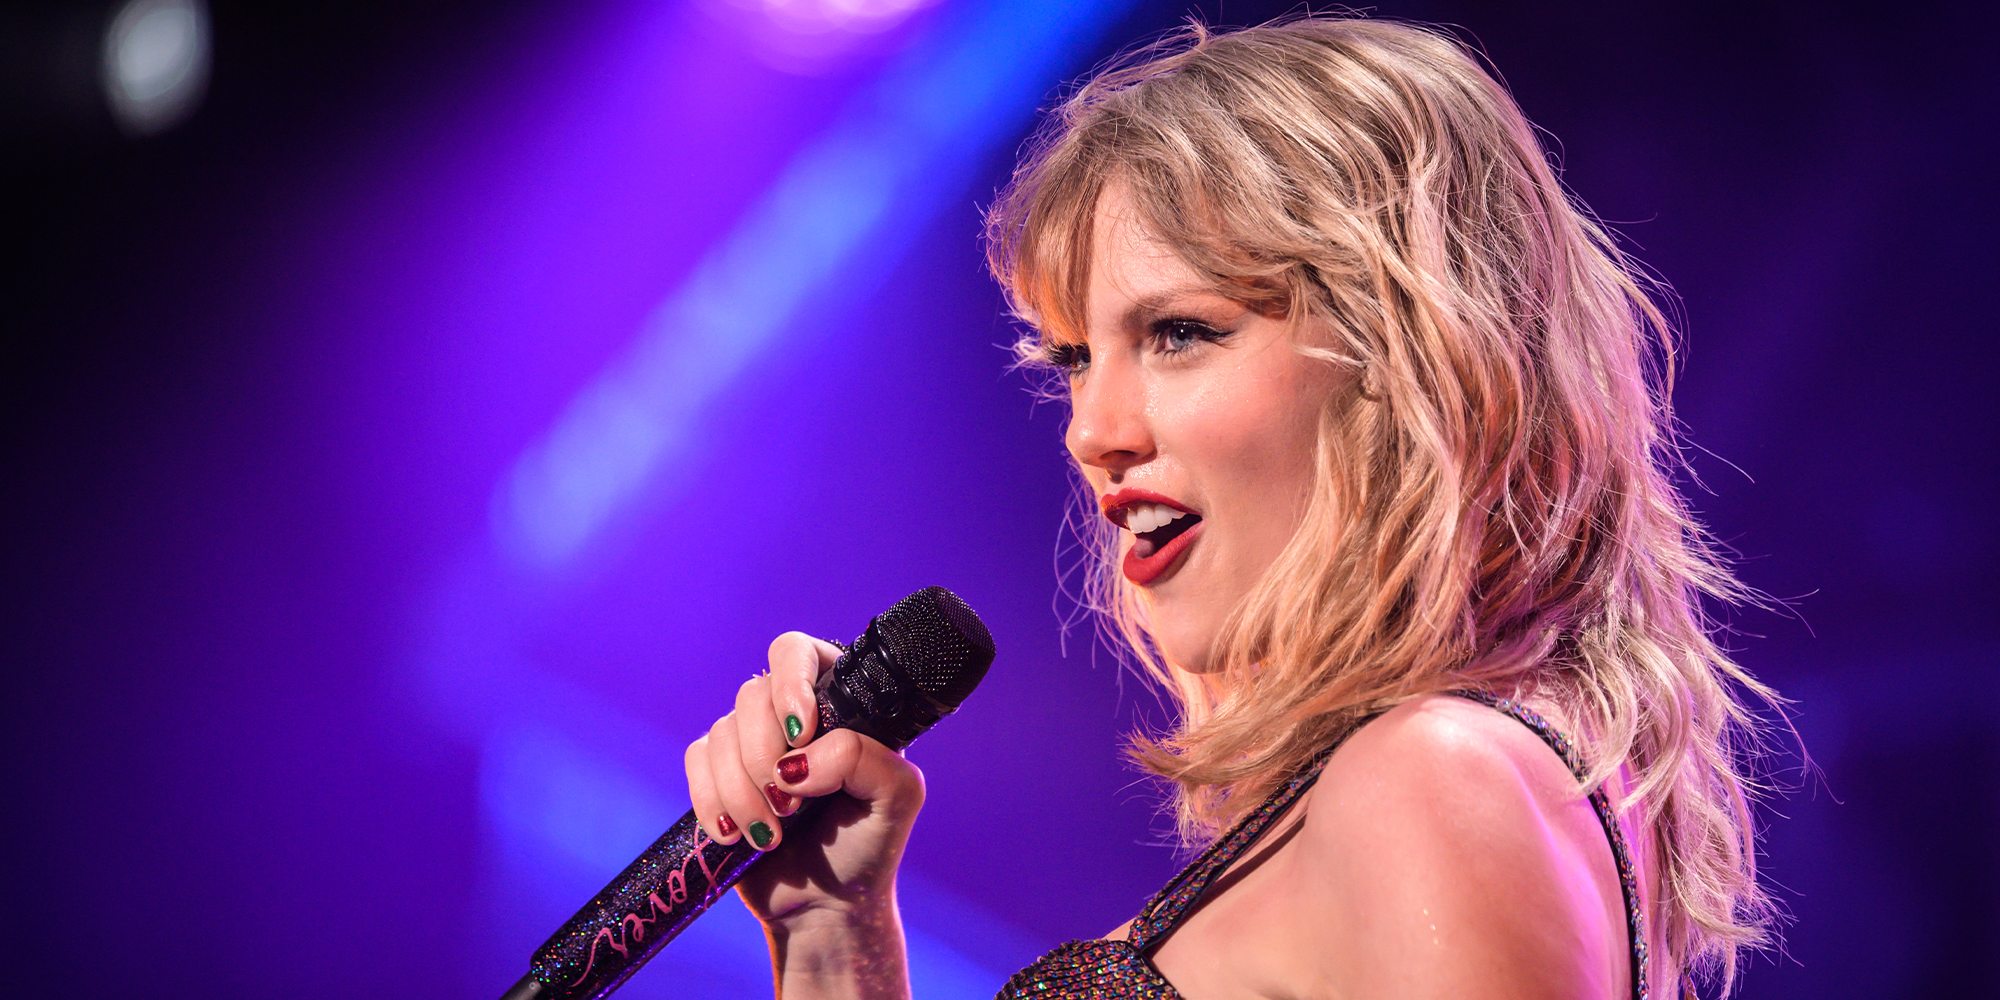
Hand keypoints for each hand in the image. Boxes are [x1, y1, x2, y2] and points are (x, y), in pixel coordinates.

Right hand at [682, 632, 926, 933]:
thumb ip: (862, 758)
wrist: (827, 904)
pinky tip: (735, 834)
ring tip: (772, 834)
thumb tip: (795, 760)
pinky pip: (696, 760)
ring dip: (742, 792)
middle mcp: (791, 713)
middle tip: (792, 806)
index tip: (800, 733)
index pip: (797, 652)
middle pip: (751, 695)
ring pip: (722, 733)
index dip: (790, 685)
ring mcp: (751, 742)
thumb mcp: (896, 796)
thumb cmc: (868, 843)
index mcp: (838, 701)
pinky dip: (712, 800)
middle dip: (765, 757)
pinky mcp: (718, 773)